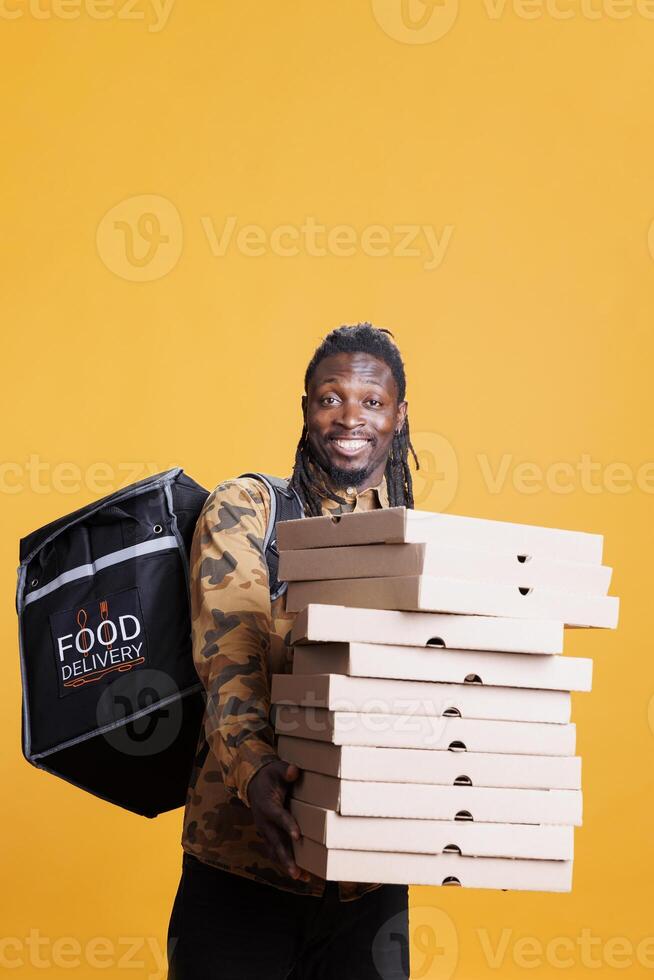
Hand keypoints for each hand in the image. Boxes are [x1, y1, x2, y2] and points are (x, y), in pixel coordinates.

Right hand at [247, 760, 310, 882]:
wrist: (253, 783)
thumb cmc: (269, 776)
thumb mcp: (276, 769)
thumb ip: (286, 770)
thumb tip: (294, 771)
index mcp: (267, 805)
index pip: (278, 817)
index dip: (288, 826)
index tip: (298, 836)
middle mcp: (264, 822)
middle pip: (275, 842)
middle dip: (286, 857)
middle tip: (296, 871)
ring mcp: (265, 831)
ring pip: (275, 851)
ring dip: (287, 864)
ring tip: (301, 877)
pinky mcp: (269, 836)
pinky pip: (276, 852)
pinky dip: (286, 863)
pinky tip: (300, 874)